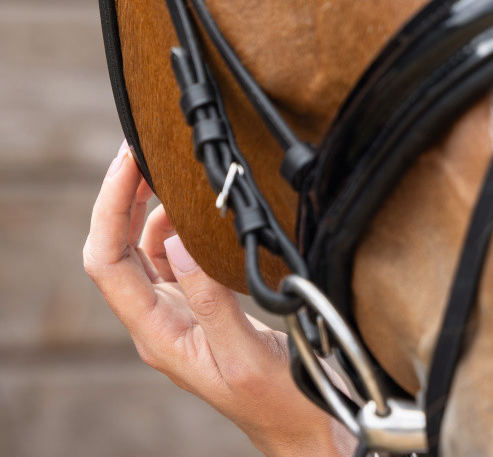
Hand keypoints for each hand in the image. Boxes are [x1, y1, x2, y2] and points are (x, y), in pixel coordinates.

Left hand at [83, 142, 354, 456]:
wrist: (302, 425)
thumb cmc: (276, 400)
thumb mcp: (245, 351)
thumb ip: (211, 298)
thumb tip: (179, 240)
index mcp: (156, 333)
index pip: (107, 261)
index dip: (109, 208)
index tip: (128, 162)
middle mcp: (158, 321)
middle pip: (116, 249)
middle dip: (120, 198)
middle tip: (141, 149)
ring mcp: (178, 314)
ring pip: (142, 251)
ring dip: (146, 207)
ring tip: (165, 167)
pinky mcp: (202, 309)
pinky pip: (174, 258)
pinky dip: (177, 224)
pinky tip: (197, 205)